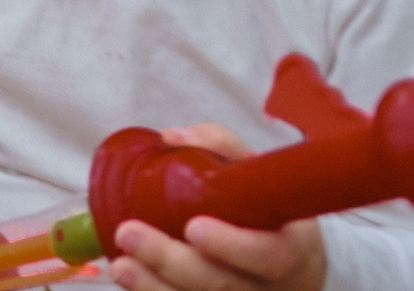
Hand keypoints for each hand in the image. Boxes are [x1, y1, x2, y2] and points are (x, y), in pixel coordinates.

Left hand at [108, 125, 325, 290]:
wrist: (293, 275)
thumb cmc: (270, 216)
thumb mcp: (262, 178)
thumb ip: (221, 147)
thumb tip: (173, 138)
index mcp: (290, 251)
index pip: (268, 255)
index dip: (232, 246)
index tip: (194, 227)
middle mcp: (268, 288)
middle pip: (222, 284)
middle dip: (171, 261)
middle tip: (129, 233)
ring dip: (154, 286)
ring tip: (121, 265)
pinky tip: (129, 279)